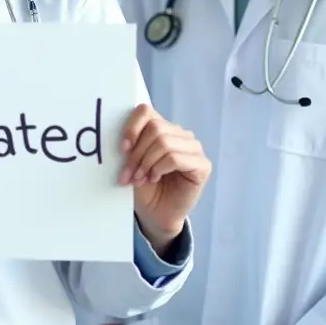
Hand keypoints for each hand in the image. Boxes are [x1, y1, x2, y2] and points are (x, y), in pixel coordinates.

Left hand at [120, 103, 210, 249]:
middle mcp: (181, 134)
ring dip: (146, 163)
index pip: (146, 111)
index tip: (123, 148)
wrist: (156, 213)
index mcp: (163, 127)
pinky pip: (175, 158)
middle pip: (155, 128)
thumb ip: (131, 145)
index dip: (132, 127)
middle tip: (129, 173)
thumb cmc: (144, 187)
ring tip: (139, 178)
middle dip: (138, 153)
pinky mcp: (202, 165)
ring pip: (164, 142)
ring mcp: (194, 149)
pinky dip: (159, 168)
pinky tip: (154, 178)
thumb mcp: (132, 162)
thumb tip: (123, 138)